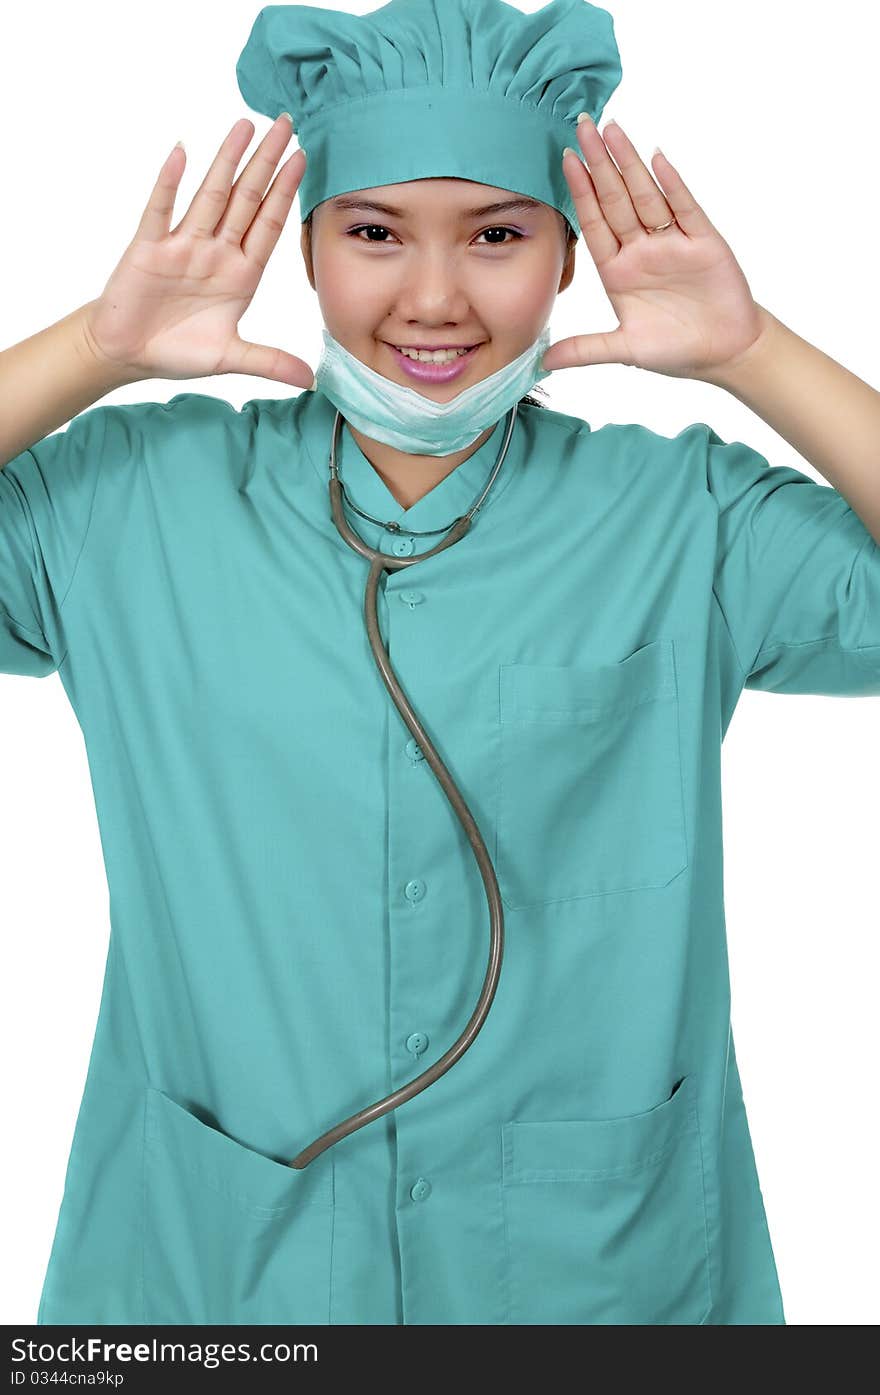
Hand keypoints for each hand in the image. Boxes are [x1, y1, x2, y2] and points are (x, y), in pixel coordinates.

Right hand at [81, 116, 313, 388]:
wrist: (128, 354)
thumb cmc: (177, 350)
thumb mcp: (230, 358)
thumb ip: (270, 362)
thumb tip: (311, 381)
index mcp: (240, 274)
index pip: (269, 224)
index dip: (286, 192)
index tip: (303, 158)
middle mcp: (216, 252)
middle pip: (245, 198)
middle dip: (265, 162)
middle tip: (285, 122)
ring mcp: (183, 246)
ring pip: (209, 195)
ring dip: (226, 161)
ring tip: (245, 125)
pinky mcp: (149, 249)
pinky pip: (160, 211)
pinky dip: (169, 183)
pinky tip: (182, 154)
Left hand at [542, 115, 769, 383]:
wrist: (725, 353)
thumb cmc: (676, 349)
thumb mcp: (625, 350)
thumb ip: (586, 349)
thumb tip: (545, 362)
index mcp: (618, 271)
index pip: (594, 223)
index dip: (580, 192)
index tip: (564, 159)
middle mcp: (642, 250)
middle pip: (616, 199)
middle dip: (599, 163)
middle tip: (581, 125)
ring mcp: (672, 242)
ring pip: (646, 196)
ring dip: (630, 163)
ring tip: (612, 130)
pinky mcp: (703, 242)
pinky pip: (685, 208)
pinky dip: (673, 185)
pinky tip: (657, 159)